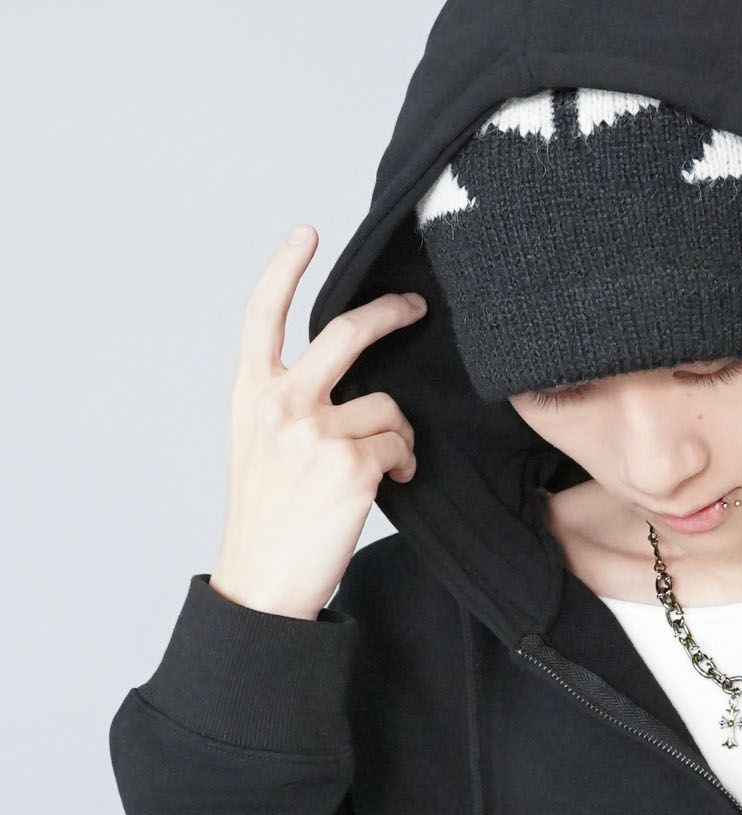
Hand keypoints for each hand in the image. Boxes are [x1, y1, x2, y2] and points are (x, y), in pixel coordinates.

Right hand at [210, 222, 425, 620]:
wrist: (263, 579)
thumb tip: (350, 383)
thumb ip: (289, 404)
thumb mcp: (260, 447)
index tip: (308, 233)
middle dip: (390, 312)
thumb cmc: (268, 519)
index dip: (285, 268)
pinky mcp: (352, 462)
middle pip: (345, 332)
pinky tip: (390, 485)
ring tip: (385, 467)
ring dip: (399, 436)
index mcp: (250, 393)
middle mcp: (280, 401)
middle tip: (415, 306)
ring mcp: (316, 430)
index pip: (263, 315)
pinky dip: (404, 464)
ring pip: (388, 406)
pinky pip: (400, 445)